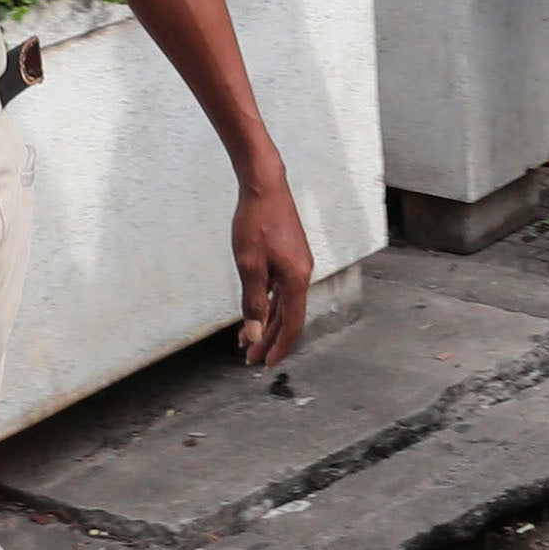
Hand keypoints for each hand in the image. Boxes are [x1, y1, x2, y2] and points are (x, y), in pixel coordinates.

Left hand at [226, 171, 314, 368]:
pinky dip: (267, 302)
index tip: (265, 363)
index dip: (279, 346)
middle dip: (269, 339)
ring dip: (266, 322)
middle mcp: (302, 274)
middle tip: (250, 357)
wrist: (265, 186)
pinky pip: (280, 288)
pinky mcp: (289, 255)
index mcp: (296, 280)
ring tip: (247, 339)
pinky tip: (255, 309)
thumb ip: (253, 303)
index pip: (292, 324)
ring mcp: (297, 264)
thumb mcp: (249, 266)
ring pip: (283, 303)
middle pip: (288, 316)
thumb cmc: (256, 223)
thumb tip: (254, 334)